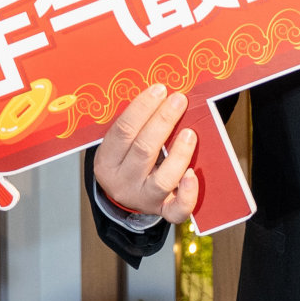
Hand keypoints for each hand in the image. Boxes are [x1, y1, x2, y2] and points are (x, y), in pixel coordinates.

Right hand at [93, 83, 199, 223]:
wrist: (128, 195)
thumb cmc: (128, 158)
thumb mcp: (119, 144)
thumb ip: (134, 124)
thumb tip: (160, 93)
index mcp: (106, 162)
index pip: (122, 132)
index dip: (141, 109)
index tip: (159, 89)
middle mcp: (122, 183)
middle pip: (143, 150)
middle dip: (163, 121)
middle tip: (178, 100)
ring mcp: (143, 199)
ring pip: (163, 179)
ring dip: (179, 153)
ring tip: (190, 133)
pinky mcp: (163, 211)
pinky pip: (177, 210)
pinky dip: (187, 193)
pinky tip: (193, 174)